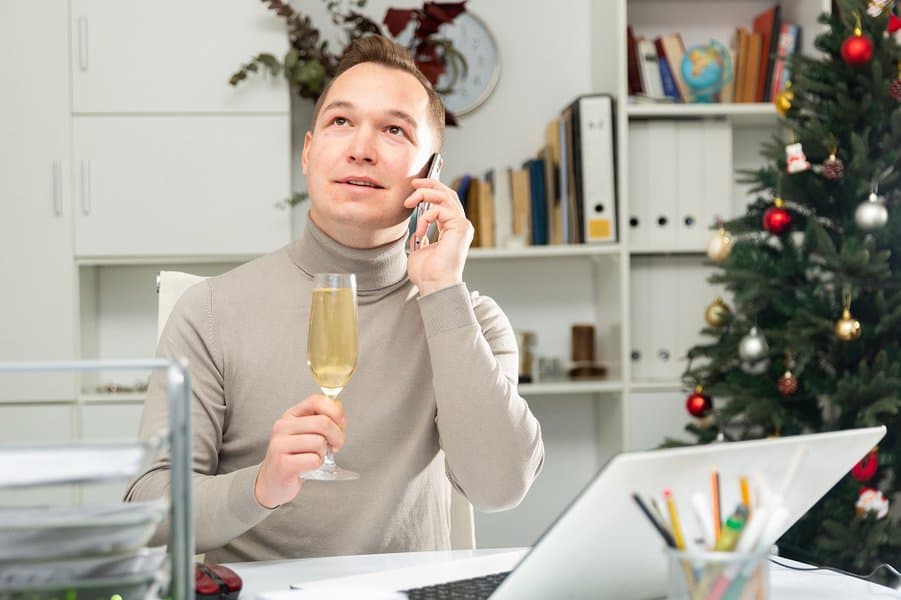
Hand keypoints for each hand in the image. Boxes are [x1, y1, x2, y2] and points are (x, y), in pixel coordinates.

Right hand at [254, 394, 346, 508]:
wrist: (272, 482)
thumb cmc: (294, 457)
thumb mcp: (306, 433)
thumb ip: (322, 420)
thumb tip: (339, 409)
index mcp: (291, 415)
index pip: (316, 400)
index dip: (335, 412)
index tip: (341, 424)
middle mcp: (282, 426)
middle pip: (322, 422)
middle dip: (337, 436)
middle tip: (336, 446)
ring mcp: (280, 445)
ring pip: (319, 442)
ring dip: (325, 452)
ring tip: (316, 456)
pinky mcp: (282, 464)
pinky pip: (313, 460)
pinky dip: (317, 464)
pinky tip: (309, 466)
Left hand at [404, 178, 473, 295]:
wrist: (434, 285)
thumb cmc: (427, 273)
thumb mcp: (419, 249)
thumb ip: (421, 235)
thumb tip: (415, 228)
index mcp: (452, 229)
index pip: (445, 201)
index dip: (431, 190)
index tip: (414, 187)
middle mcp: (460, 225)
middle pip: (448, 193)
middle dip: (430, 184)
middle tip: (413, 183)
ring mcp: (462, 226)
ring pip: (446, 197)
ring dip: (425, 194)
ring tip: (409, 202)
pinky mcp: (461, 228)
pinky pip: (441, 210)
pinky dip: (426, 217)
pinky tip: (420, 231)